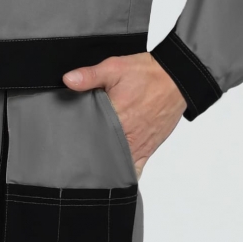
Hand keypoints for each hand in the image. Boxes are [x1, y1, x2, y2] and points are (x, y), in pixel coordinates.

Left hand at [62, 52, 185, 177]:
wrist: (176, 79)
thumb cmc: (147, 74)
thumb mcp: (115, 68)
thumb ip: (90, 76)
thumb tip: (68, 80)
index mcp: (116, 118)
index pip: (89, 137)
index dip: (76, 140)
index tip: (67, 141)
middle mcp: (128, 136)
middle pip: (101, 155)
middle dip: (88, 155)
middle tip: (75, 153)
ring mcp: (139, 146)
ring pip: (116, 165)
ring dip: (105, 165)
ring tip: (91, 164)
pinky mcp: (148, 149)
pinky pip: (135, 170)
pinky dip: (124, 173)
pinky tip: (112, 173)